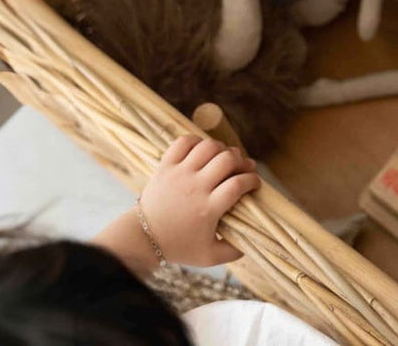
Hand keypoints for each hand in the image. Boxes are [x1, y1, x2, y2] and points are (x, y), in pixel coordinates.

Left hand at [138, 136, 260, 265]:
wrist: (141, 239)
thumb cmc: (178, 247)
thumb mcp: (208, 256)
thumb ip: (232, 252)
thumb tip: (251, 245)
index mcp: (208, 209)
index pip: (238, 185)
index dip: (252, 180)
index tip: (255, 183)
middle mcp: (195, 188)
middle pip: (227, 160)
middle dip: (242, 161)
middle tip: (244, 167)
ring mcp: (179, 174)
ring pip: (208, 147)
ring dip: (222, 149)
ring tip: (225, 157)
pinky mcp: (165, 166)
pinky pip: (184, 142)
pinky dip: (197, 141)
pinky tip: (202, 150)